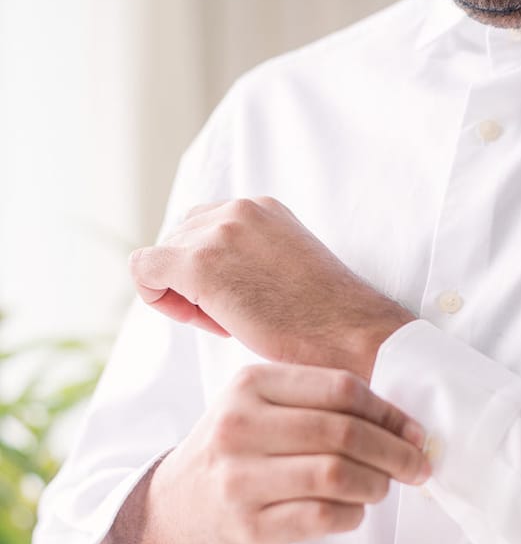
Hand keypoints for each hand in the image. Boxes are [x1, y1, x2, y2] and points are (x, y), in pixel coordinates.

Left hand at [129, 197, 415, 379]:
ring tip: (228, 321)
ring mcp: (218, 232)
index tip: (243, 300)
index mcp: (262, 208)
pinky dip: (158, 297)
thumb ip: (253, 258)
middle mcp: (237, 208)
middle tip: (234, 317)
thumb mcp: (290, 268)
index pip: (205, 227)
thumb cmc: (328, 320)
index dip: (212, 269)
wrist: (353, 335)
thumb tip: (218, 280)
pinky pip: (144, 271)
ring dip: (183, 294)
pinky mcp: (199, 264)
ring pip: (162, 258)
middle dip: (194, 282)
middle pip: (179, 240)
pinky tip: (201, 319)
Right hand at [139, 362, 429, 543]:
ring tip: (382, 488)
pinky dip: (352, 514)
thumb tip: (402, 424)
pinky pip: (323, 516)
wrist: (174, 506)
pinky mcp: (248, 527)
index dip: (389, 413)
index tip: (413, 432)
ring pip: (337, 475)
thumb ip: (317, 404)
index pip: (341, 389)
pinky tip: (352, 511)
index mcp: (250, 385)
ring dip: (376, 484)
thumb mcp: (259, 407)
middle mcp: (239, 427)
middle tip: (416, 465)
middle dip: (395, 452)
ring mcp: (240, 479)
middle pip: (345, 433)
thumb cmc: (235, 451)